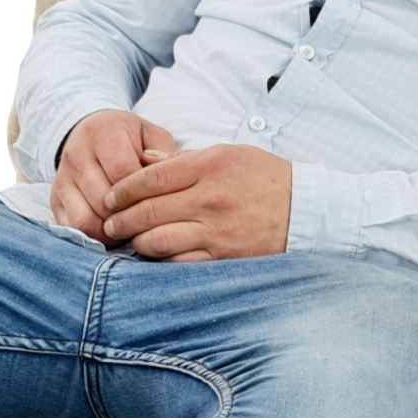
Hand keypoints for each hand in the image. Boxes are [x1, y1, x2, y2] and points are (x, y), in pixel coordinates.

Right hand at [51, 109, 178, 239]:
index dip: (143, 195)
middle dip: (129, 217)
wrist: (91, 132)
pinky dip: (94, 237)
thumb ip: (165, 157)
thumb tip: (172, 187)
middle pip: (104, 202)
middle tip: (147, 222)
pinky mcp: (54, 198)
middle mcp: (76, 154)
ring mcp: (62, 178)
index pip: (123, 174)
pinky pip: (73, 229)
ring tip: (130, 228)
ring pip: (86, 220)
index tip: (158, 202)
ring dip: (111, 232)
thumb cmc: (129, 138)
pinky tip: (112, 231)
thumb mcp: (152, 136)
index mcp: (103, 133)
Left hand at [99, 143, 292, 259]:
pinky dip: (161, 261)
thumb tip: (144, 159)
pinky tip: (154, 256)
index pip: (150, 178)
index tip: (110, 197)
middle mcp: (211, 199)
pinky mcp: (224, 258)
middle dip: (120, 219)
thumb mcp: (229, 154)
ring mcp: (217, 232)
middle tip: (109, 222)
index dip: (122, 189)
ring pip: (158, 241)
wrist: (307, 212)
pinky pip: (179, 263)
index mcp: (210, 166)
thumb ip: (184, 158)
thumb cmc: (266, 179)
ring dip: (137, 242)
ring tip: (130, 240)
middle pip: (148, 211)